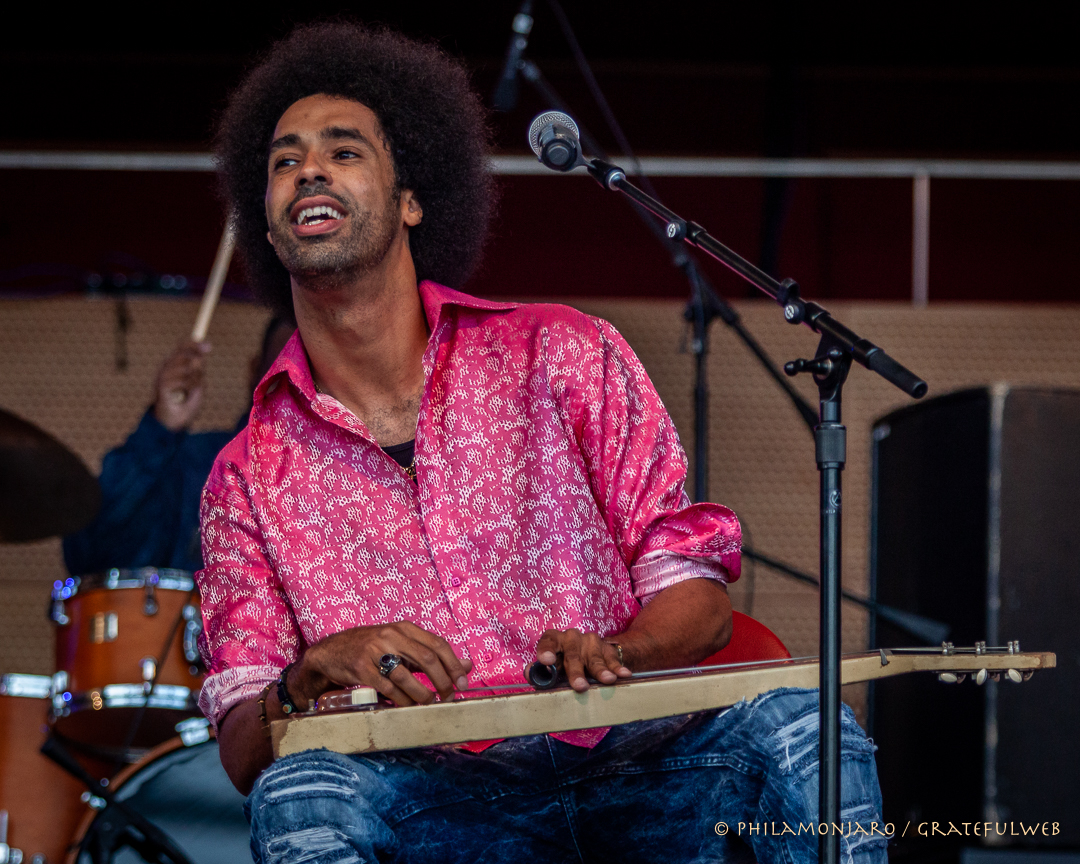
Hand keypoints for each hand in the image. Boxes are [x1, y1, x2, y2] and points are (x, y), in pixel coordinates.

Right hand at [153, 341, 211, 430]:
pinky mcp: (162, 385)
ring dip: (195, 379)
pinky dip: (189, 387)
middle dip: (197, 362)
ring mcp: (163, 375)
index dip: (195, 344)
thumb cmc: (187, 402)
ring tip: (192, 389)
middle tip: (200, 374)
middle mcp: (167, 367)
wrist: (176, 421)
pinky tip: (185, 395)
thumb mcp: (198, 383)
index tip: (208, 346)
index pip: (182, 346)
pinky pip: (182, 380)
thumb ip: (198, 370)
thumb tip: (201, 356)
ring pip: (186, 367)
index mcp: (175, 364)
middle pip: (183, 353)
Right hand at [292, 622, 472, 707]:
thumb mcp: (400, 646)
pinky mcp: (361, 669)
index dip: (454, 665)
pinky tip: (407, 705)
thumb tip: (467, 666)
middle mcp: (391, 636)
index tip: (463, 683)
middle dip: (443, 682)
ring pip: (408, 678)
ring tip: (428, 703)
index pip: (438, 644)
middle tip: (448, 697)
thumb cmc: (371, 650)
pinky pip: (388, 689)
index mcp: (404, 628)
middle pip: (427, 660)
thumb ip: (431, 655)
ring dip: (423, 696)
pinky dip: (402, 701)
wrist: (331, 652)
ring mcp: (375, 652)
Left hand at [535, 628, 631, 692]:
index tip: (546, 661)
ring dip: (601, 670)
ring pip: (594, 658)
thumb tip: (530, 673)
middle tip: (580, 686)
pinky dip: (618, 668)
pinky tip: (623, 674)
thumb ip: (540, 671)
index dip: (547, 650)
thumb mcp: (551, 666)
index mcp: (555, 639)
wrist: (588, 654)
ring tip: (607, 680)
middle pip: (573, 654)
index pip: (548, 641)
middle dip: (577, 671)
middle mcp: (572, 637)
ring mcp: (590, 641)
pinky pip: (612, 659)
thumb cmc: (564, 663)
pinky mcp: (607, 648)